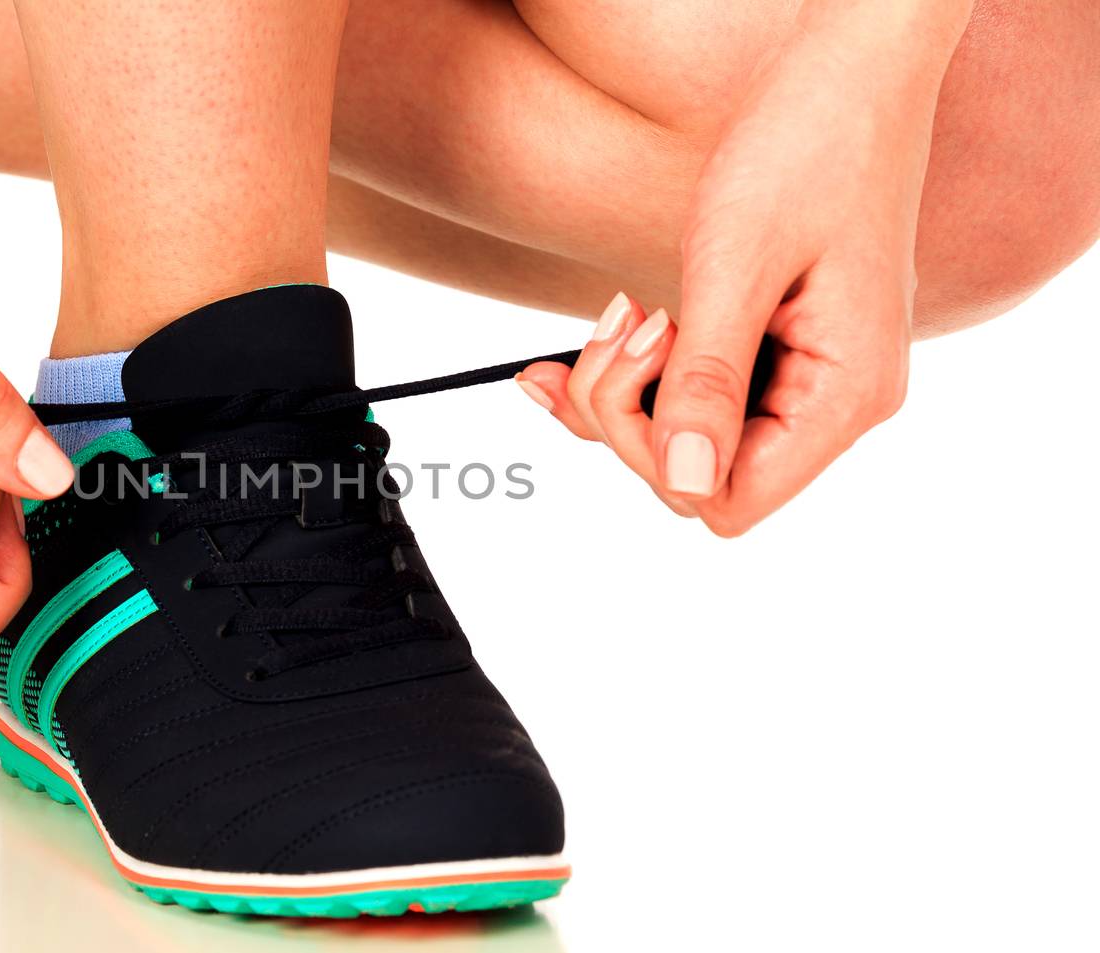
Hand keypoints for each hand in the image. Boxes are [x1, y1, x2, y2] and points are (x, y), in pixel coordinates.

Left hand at [517, 5, 964, 534]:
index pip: (731, 501)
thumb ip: (708, 381)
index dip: (658, 458)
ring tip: (631, 309)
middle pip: (699, 477)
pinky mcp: (776, 353)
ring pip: (684, 439)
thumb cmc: (810, 146)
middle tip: (628, 322)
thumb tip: (685, 481)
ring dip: (628, 387)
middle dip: (631, 411)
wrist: (849, 74)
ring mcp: (807, 379)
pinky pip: (692, 396)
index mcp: (847, 394)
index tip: (640, 374)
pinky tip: (607, 330)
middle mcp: (835, 401)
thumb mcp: (739, 264)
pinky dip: (635, 373)